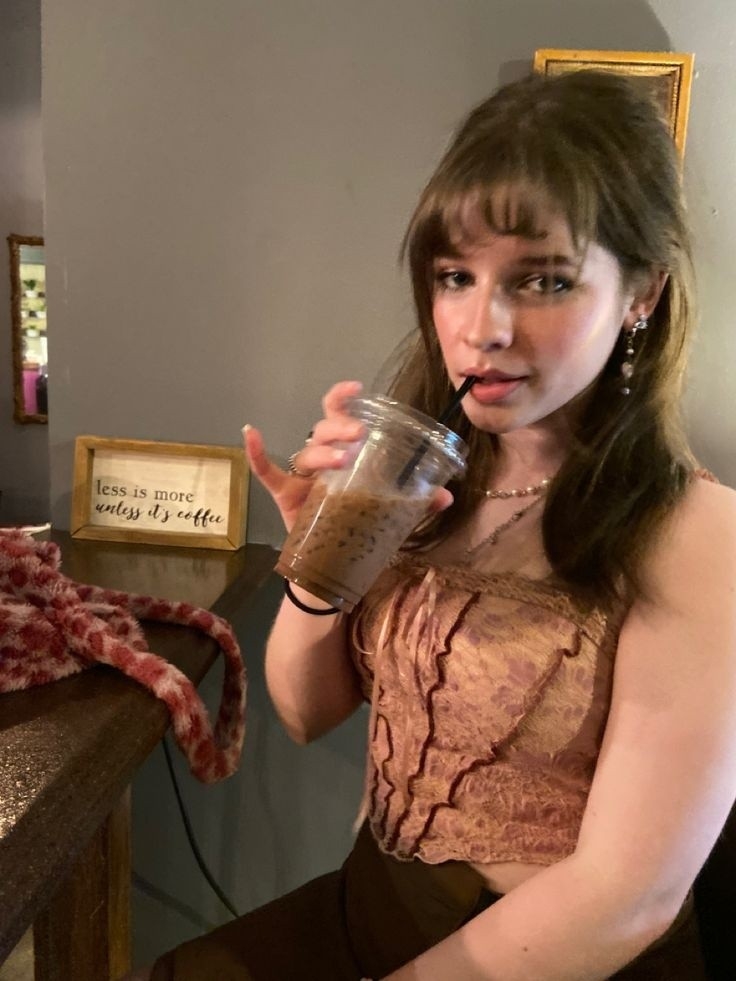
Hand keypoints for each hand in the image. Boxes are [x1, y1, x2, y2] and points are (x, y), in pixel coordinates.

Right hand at [243, 380, 453, 532]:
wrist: (331, 563)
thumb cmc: (356, 526)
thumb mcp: (390, 512)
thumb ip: (416, 502)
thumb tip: (446, 496)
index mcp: (343, 454)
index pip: (341, 416)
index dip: (344, 398)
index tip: (358, 388)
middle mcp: (320, 460)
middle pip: (322, 431)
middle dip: (339, 427)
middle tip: (358, 434)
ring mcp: (300, 478)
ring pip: (305, 453)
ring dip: (322, 451)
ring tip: (342, 460)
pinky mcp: (284, 496)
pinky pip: (266, 472)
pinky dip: (256, 454)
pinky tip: (250, 433)